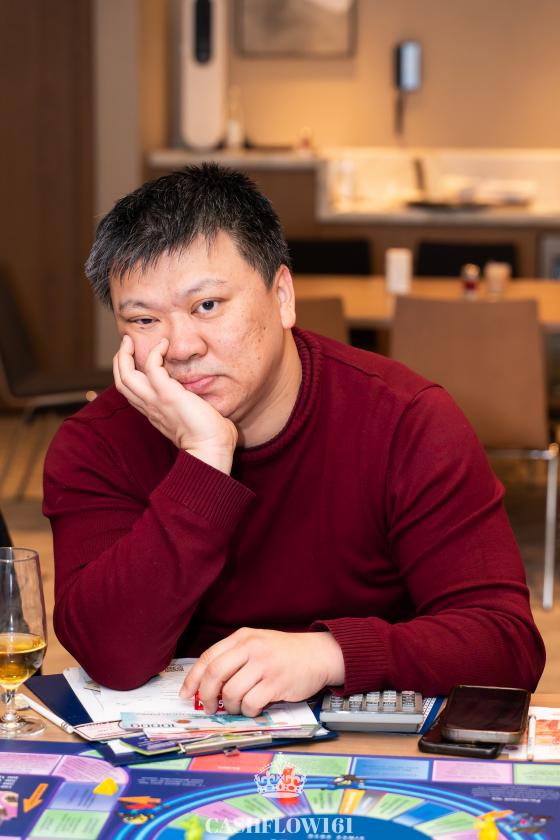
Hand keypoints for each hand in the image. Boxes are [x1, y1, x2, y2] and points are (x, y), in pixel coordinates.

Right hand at [113, 335, 236, 472]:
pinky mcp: (167, 395)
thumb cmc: (212, 439)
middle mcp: (150, 407)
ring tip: (130, 340)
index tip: (134, 357)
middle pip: (122, 382)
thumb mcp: (196, 417)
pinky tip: (164, 345)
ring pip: (125, 376)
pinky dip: (154, 353)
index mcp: (155, 413)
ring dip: (125, 354)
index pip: (132, 392)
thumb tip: (205, 397)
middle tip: (126, 342)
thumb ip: (195, 405)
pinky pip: (151, 368)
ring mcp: (156, 401)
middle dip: (120, 360)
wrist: (212, 450)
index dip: (128, 373)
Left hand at [180, 628, 344, 716]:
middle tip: (209, 707)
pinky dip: (249, 711)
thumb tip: (206, 684)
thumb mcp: (257, 644)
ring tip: (239, 706)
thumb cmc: (285, 653)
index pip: (208, 657)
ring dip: (231, 706)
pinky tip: (256, 707)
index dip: (192, 678)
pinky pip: (251, 703)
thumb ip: (234, 657)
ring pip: (232, 692)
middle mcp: (251, 648)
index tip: (185, 694)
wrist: (319, 654)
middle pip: (214, 674)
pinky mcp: (276, 682)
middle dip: (206, 696)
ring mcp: (264, 664)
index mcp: (242, 637)